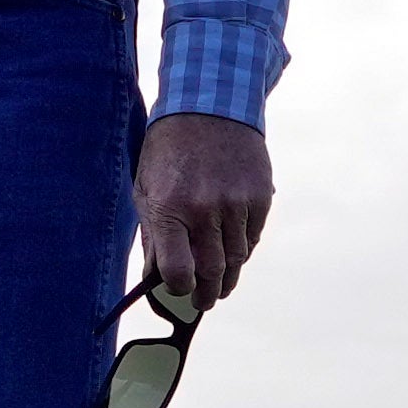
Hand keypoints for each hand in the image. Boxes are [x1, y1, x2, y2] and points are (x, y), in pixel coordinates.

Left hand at [133, 112, 273, 314]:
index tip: (181, 290)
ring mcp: (236, 203)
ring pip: (237, 258)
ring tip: (222, 282)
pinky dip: (244, 247)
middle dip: (208, 294)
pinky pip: (254, 236)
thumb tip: (156, 277)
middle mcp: (205, 209)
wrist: (209, 106)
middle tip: (206, 302)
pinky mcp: (259, 196)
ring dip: (229, 276)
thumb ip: (153, 235)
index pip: (177, 271)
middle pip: (212, 272)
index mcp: (170, 208)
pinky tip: (234, 247)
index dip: (180, 289)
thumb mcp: (147, 188)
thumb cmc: (169, 150)